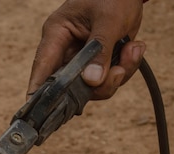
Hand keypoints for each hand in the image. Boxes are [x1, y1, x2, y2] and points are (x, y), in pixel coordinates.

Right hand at [27, 0, 145, 99]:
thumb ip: (100, 51)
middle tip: (118, 72)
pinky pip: (109, 80)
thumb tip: (92, 82)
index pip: (43, 67)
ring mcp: (84, 59)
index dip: (40, 91)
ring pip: (94, 87)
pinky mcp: (100, 63)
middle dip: (100, 84)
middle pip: (72, 86)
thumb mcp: (108, 21)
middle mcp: (67, 50)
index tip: (39, 112)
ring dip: (118, 75)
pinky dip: (126, 68)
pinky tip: (134, 48)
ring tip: (133, 49)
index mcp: (57, 34)